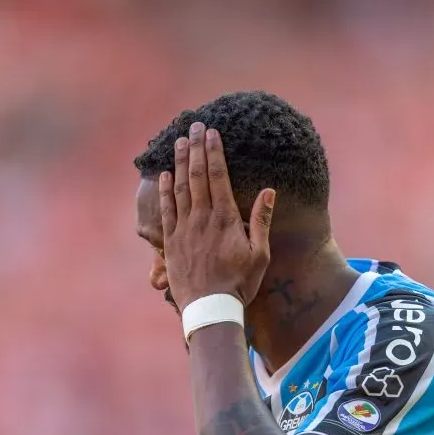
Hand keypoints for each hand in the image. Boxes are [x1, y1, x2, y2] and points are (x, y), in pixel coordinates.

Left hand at [159, 122, 275, 310]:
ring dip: (179, 162)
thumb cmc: (240, 283)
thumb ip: (262, 220)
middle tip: (194, 126)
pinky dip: (164, 190)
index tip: (212, 132)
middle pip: (197, 175)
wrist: (210, 309)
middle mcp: (202, 218)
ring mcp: (184, 229)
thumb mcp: (260, 254)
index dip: (214, 152)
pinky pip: (166, 210)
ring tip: (179, 141)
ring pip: (179, 187)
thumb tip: (268, 191)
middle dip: (196, 148)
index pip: (218, 176)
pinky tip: (164, 175)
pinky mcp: (170, 242)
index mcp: (225, 219)